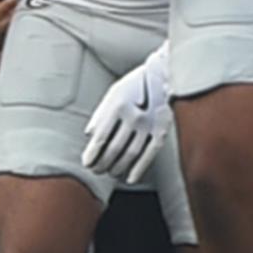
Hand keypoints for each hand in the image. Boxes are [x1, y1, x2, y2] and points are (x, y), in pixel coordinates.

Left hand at [81, 43, 172, 184]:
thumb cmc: (135, 84)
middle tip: (96, 170)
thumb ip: (101, 114)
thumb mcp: (114, 93)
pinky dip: (138, 169)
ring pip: (130, 154)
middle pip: (114, 149)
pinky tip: (129, 177)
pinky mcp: (162, 131)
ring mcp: (149, 125)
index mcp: (118, 105)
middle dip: (102, 163)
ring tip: (110, 172)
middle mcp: (134, 116)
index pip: (101, 137)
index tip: (87, 162)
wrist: (164, 75)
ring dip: (117, 167)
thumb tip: (90, 135)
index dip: (92, 154)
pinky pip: (149, 155)